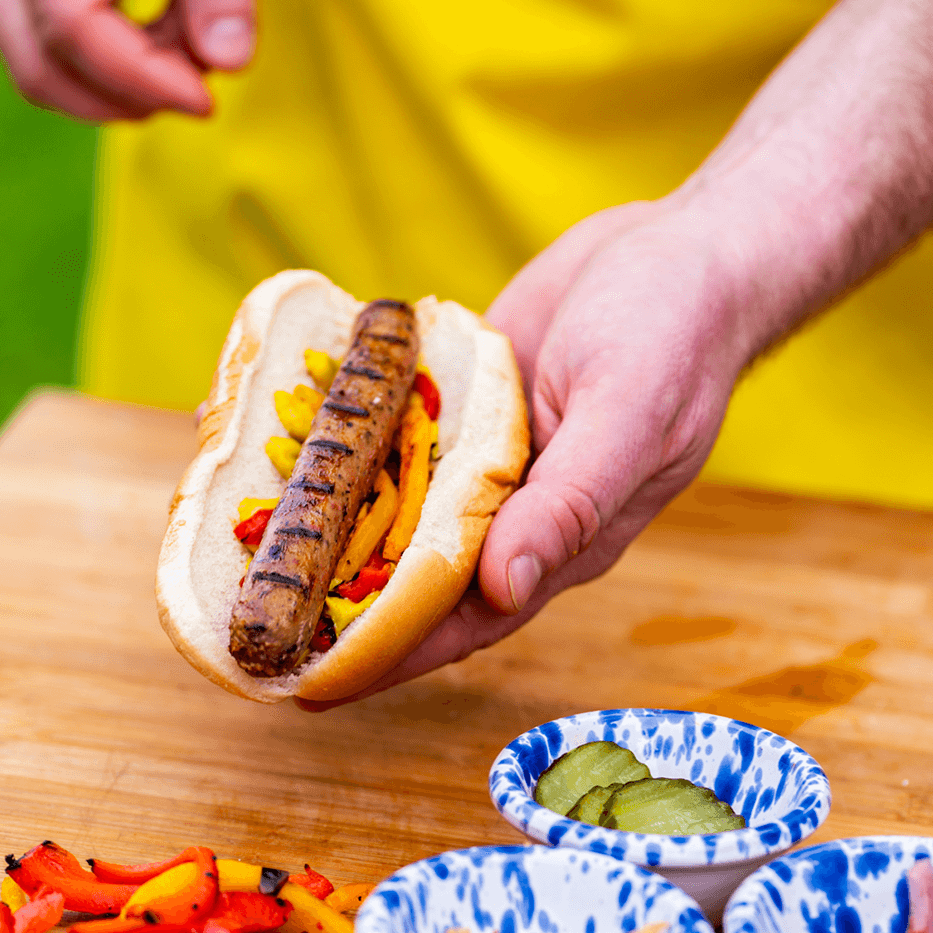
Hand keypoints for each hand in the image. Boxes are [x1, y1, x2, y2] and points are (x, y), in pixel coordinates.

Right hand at [0, 0, 254, 119]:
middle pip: (39, 61)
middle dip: (125, 95)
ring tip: (195, 44)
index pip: (72, 27)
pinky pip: (63, 35)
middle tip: (200, 88)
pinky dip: (123, 54)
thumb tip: (228, 63)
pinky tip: (179, 26)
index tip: (208, 101)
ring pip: (43, 59)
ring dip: (124, 81)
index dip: (142, 78)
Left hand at [296, 195, 760, 709]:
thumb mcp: (627, 419)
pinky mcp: (468, 400)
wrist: (679, 250)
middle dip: (345, 598)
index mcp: (563, 535)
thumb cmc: (675, 335)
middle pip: (419, 569)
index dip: (394, 652)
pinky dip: (354, 441)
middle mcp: (518, 504)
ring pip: (402, 503)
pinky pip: (403, 432)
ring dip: (337, 521)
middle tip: (259, 620)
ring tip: (253, 544)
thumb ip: (570, 503)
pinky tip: (296, 445)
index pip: (469, 615)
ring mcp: (489, 452)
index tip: (313, 682)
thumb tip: (506, 588)